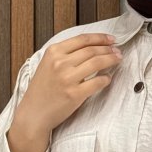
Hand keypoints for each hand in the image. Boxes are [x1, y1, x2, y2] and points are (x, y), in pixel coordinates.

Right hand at [11, 33, 122, 149]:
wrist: (34, 113)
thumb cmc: (41, 91)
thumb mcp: (47, 64)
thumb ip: (64, 54)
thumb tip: (90, 48)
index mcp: (53, 52)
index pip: (82, 39)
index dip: (100, 38)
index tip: (110, 39)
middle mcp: (60, 63)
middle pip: (92, 50)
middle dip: (108, 49)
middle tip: (117, 51)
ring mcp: (67, 78)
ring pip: (97, 63)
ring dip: (111, 60)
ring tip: (117, 59)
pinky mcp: (75, 94)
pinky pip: (97, 82)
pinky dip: (106, 79)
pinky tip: (108, 78)